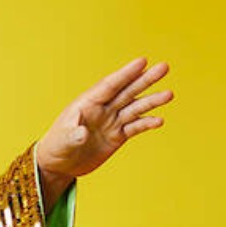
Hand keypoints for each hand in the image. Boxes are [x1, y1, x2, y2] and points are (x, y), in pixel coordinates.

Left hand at [36, 56, 172, 189]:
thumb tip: (82, 133)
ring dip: (152, 101)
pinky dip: (146, 123)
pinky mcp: (117, 136)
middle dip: (145, 80)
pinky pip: (135, 127)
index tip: (143, 61)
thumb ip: (72, 136)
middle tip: (164, 67)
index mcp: (88, 103)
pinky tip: (159, 120)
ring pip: (135, 107)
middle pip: (127, 91)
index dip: (126, 74)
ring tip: (169, 94)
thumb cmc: (56, 147)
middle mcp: (103, 109)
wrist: (59, 165)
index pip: (110, 85)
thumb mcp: (61, 141)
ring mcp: (112, 121)